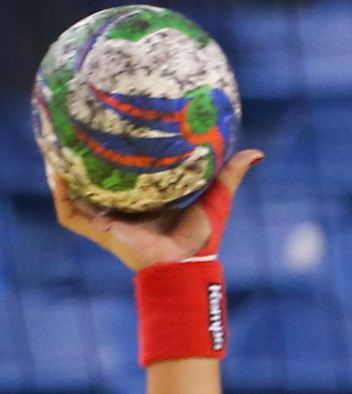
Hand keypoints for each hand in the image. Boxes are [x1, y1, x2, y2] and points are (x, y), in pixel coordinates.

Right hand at [47, 146, 258, 273]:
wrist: (187, 266)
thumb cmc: (202, 238)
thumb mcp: (215, 199)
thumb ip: (229, 175)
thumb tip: (256, 152)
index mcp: (144, 199)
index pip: (123, 172)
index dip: (113, 153)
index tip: (108, 127)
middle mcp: (122, 208)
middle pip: (93, 179)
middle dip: (80, 157)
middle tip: (72, 129)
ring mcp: (107, 219)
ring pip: (74, 192)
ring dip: (62, 171)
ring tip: (53, 144)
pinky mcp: (99, 230)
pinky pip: (70, 210)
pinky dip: (61, 192)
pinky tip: (57, 170)